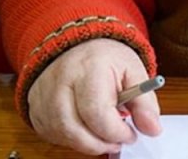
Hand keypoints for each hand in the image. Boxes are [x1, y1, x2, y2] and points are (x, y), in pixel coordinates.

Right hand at [27, 38, 161, 154]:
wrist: (77, 44)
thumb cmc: (105, 58)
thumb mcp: (133, 71)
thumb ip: (144, 101)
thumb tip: (152, 128)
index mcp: (89, 68)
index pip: (97, 112)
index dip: (116, 131)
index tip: (130, 134)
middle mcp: (61, 81)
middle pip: (74, 128)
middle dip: (100, 143)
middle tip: (117, 141)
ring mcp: (44, 94)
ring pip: (60, 134)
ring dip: (85, 143)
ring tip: (102, 135)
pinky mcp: (35, 105)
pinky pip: (50, 133)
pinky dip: (69, 139)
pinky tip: (84, 129)